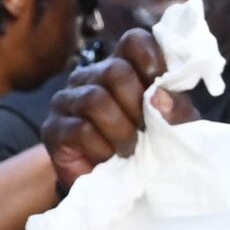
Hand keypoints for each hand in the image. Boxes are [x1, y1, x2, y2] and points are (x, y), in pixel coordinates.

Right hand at [39, 29, 192, 182]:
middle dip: (136, 105)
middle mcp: (91, 77)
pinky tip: (107, 158)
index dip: (151, 58)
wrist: (114, 189)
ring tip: (129, 148)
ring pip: (95, 99)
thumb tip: (160, 95)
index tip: (160, 85)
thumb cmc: (146, 149)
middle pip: (114, 70)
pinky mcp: (53, 129)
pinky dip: (102, 148)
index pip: (133, 41)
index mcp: (123, 68)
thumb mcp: (174, 129)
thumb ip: (176, 111)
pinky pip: (80, 129)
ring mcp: (67, 101)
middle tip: (144, 130)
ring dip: (121, 130)